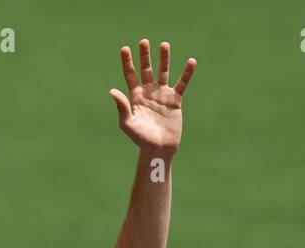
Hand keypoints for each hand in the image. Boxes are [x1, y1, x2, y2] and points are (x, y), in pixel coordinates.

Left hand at [110, 39, 195, 154]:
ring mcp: (162, 94)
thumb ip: (122, 107)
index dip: (127, 62)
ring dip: (163, 59)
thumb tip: (112, 90)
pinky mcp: (175, 100)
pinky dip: (187, 73)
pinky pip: (182, 83)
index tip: (125, 49)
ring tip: (164, 45)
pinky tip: (191, 61)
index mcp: (135, 96)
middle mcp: (148, 92)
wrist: (159, 148)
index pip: (130, 74)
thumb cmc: (141, 139)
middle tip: (144, 42)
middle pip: (146, 69)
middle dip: (145, 56)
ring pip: (163, 72)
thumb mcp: (128, 124)